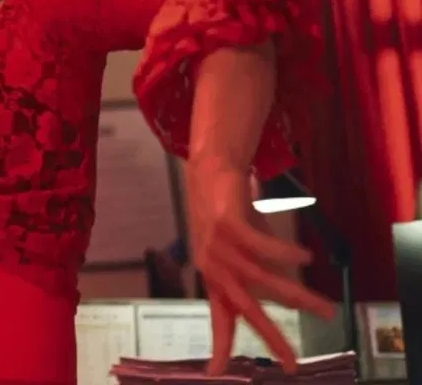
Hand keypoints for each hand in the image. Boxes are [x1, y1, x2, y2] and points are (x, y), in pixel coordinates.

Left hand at [185, 156, 335, 374]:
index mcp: (215, 278)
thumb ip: (259, 273)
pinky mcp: (226, 224)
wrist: (210, 171)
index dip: (219, 347)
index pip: (219, 319)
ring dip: (296, 296)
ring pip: (262, 280)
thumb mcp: (242, 250)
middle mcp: (214, 268)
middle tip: (292, 363)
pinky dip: (284, 252)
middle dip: (270, 338)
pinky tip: (305, 255)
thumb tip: (286, 293)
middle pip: (246, 310)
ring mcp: (218, 246)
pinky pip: (260, 244)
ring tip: (326, 309)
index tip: (216, 374)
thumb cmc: (229, 215)